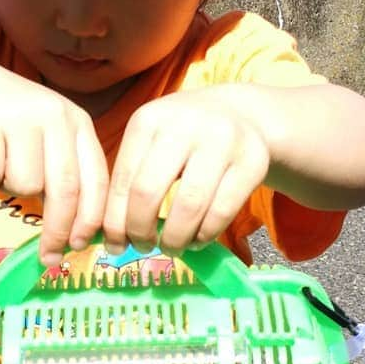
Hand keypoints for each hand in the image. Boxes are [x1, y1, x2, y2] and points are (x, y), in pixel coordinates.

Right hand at [0, 63, 108, 266]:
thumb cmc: (11, 126)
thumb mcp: (49, 142)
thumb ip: (66, 178)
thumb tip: (78, 237)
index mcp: (79, 124)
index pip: (95, 181)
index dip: (90, 221)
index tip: (80, 249)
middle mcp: (55, 116)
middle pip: (65, 190)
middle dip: (58, 231)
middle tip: (49, 257)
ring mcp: (20, 115)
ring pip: (24, 185)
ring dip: (10, 190)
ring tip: (2, 168)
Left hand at [103, 88, 270, 254]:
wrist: (241, 116)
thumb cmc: (184, 140)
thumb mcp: (153, 143)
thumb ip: (131, 181)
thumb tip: (112, 238)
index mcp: (148, 120)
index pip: (122, 181)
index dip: (115, 222)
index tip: (115, 246)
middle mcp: (184, 124)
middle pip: (148, 193)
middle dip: (140, 231)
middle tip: (143, 247)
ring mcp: (222, 140)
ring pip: (189, 206)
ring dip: (175, 239)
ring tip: (172, 247)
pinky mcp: (253, 160)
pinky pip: (222, 211)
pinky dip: (205, 235)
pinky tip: (197, 239)